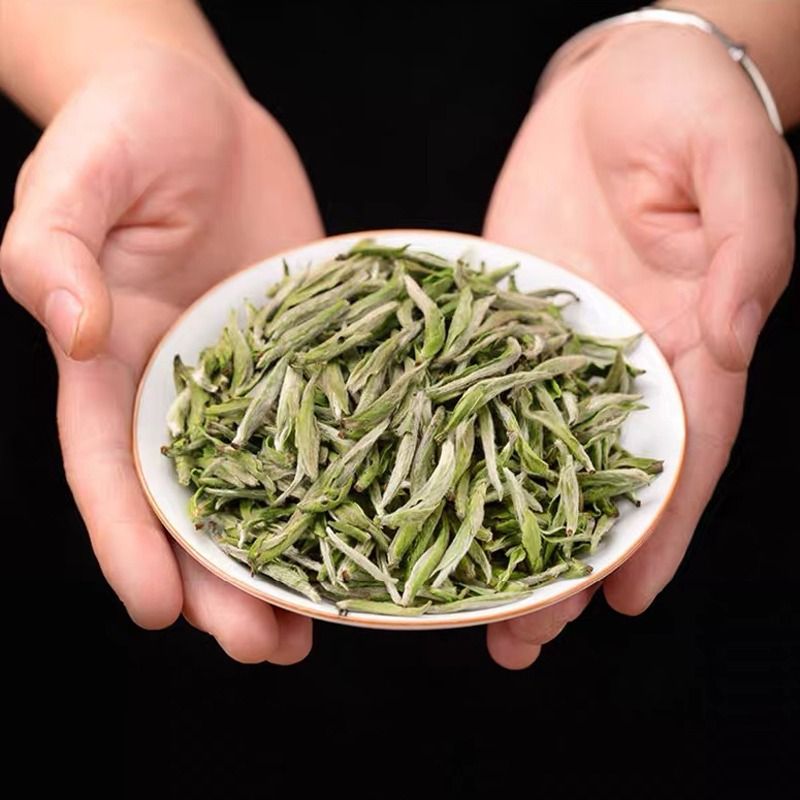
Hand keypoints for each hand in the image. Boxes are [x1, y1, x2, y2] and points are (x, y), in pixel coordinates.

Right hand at [1, 45, 322, 662]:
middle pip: (193, 503)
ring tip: (319, 625)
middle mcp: (179, 389)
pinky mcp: (307, 353)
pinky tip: (377, 523)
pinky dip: (345, 479)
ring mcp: (250, 379)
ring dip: (286, 556)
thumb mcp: (75, 176)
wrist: (201, 109)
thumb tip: (66, 328)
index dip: (128, 540)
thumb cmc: (125, 128)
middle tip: (264, 648)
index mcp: (110, 364)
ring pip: (265, 485)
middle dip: (220, 581)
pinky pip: (327, 423)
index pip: (109, 468)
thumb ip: (53, 249)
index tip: (156, 610)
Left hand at [483, 24, 796, 667]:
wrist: (615, 79)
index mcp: (687, 341)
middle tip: (521, 640)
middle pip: (592, 479)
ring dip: (497, 527)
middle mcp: (617, 364)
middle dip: (564, 562)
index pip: (681, 456)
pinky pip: (468, 390)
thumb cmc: (690, 105)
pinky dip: (448, 444)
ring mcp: (550, 349)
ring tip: (463, 606)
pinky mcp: (497, 321)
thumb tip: (733, 327)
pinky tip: (415, 490)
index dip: (655, 531)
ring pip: (524, 453)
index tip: (626, 600)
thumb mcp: (735, 162)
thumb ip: (749, 244)